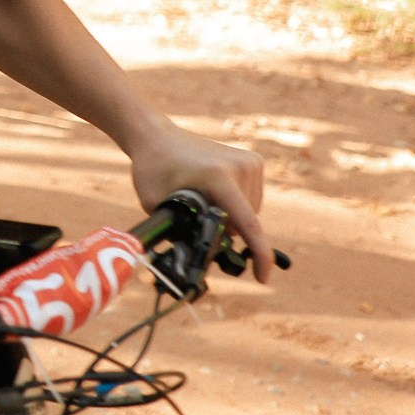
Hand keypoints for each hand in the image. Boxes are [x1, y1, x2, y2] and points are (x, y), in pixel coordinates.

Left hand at [127, 122, 273, 280]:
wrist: (157, 137)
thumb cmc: (152, 169)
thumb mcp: (155, 204)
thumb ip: (176, 230)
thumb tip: (190, 259)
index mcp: (217, 177)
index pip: (247, 222)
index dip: (258, 254)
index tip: (262, 277)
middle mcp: (240, 166)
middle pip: (244, 221)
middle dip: (226, 230)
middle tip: (195, 217)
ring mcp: (250, 161)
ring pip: (251, 211)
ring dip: (231, 217)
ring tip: (202, 199)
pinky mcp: (254, 160)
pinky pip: (252, 198)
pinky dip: (236, 204)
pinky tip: (213, 192)